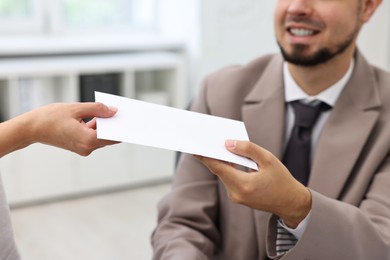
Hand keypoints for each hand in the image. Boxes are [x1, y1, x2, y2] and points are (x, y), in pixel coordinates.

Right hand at [26, 102, 117, 155]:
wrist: (30, 128)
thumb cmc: (50, 117)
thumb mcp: (77, 108)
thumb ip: (98, 109)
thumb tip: (114, 111)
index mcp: (88, 140)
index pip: (113, 136)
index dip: (124, 127)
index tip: (133, 121)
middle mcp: (87, 148)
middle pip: (109, 137)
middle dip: (116, 125)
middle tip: (125, 113)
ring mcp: (82, 149)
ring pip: (101, 136)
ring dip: (104, 125)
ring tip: (111, 111)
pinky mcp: (78, 146)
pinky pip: (93, 137)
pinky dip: (96, 128)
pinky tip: (98, 116)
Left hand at [196, 140, 311, 227]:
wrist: (291, 203)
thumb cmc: (282, 180)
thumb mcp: (268, 160)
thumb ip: (248, 149)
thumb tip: (228, 143)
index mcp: (243, 185)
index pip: (217, 167)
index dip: (204, 156)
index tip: (194, 147)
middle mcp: (235, 193)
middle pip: (219, 170)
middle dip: (213, 154)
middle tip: (207, 139)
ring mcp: (235, 197)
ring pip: (224, 174)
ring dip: (222, 160)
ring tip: (219, 144)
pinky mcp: (238, 197)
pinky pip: (229, 179)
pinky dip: (228, 168)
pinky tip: (230, 156)